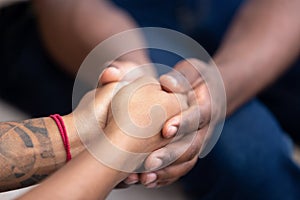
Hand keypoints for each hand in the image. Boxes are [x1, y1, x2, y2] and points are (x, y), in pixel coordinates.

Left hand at [136, 58, 225, 187]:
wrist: (206, 94)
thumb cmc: (194, 80)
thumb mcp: (192, 70)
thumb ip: (182, 76)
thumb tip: (167, 83)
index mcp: (207, 106)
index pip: (200, 116)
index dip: (185, 123)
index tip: (167, 129)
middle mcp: (204, 129)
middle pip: (192, 146)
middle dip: (171, 155)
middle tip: (149, 163)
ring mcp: (197, 143)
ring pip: (186, 162)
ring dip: (166, 172)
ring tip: (143, 178)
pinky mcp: (188, 152)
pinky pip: (179, 169)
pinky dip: (164, 178)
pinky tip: (145, 181)